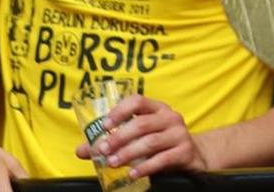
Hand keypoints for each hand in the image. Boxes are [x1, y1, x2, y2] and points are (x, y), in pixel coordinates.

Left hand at [76, 95, 209, 177]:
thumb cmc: (160, 143)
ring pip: (150, 142)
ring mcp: (179, 134)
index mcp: (157, 108)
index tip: (104, 125)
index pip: (138, 101)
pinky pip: (162, 159)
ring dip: (128, 153)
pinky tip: (132, 173)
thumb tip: (81, 150)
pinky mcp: (184, 151)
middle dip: (119, 138)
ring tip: (113, 163)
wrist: (192, 155)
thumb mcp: (139, 137)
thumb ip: (112, 141)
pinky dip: (145, 167)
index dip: (120, 111)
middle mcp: (170, 117)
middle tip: (103, 150)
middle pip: (141, 124)